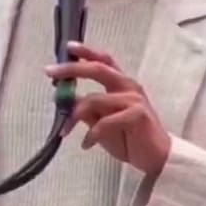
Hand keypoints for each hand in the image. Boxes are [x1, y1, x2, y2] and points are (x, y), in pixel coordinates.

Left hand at [46, 42, 170, 177]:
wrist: (156, 158)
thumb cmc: (131, 139)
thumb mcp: (103, 122)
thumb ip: (88, 109)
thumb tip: (67, 99)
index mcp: (122, 84)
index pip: (103, 61)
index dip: (86, 52)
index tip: (67, 47)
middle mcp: (129, 86)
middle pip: (98, 69)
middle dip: (72, 68)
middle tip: (50, 72)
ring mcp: (134, 99)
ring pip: (95, 99)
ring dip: (74, 115)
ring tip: (65, 131)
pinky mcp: (137, 115)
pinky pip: (104, 122)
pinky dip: (92, 134)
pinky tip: (87, 145)